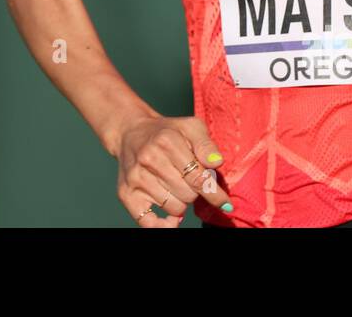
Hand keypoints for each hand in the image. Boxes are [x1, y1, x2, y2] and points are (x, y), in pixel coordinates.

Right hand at [114, 115, 231, 227]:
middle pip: (188, 195)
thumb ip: (206, 144)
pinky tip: (171, 218)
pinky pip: (149, 222)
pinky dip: (164, 225)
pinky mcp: (126, 193)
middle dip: (195, 192)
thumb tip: (216, 162)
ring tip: (175, 188)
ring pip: (174, 208)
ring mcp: (136, 178)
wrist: (130, 133)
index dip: (214, 193)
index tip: (225, 204)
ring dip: (181, 203)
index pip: (198, 178)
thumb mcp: (190, 127)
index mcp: (167, 141)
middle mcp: (149, 159)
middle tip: (188, 180)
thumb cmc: (166, 132)